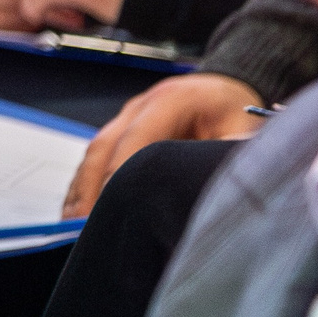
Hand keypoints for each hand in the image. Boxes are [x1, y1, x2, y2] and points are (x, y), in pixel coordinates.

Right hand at [61, 72, 264, 217]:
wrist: (222, 89)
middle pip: (103, 147)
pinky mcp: (118, 132)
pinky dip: (83, 186)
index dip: (122, 173)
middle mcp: (138, 106)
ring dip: (81, 189)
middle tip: (84, 226)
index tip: (115, 206)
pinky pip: (94, 159)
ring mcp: (124, 117)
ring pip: (93, 153)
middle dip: (92, 187)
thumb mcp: (245, 130)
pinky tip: (77, 213)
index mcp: (170, 100)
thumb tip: (227, 191)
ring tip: (72, 227)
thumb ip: (232, 155)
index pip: (136, 138)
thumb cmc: (234, 111)